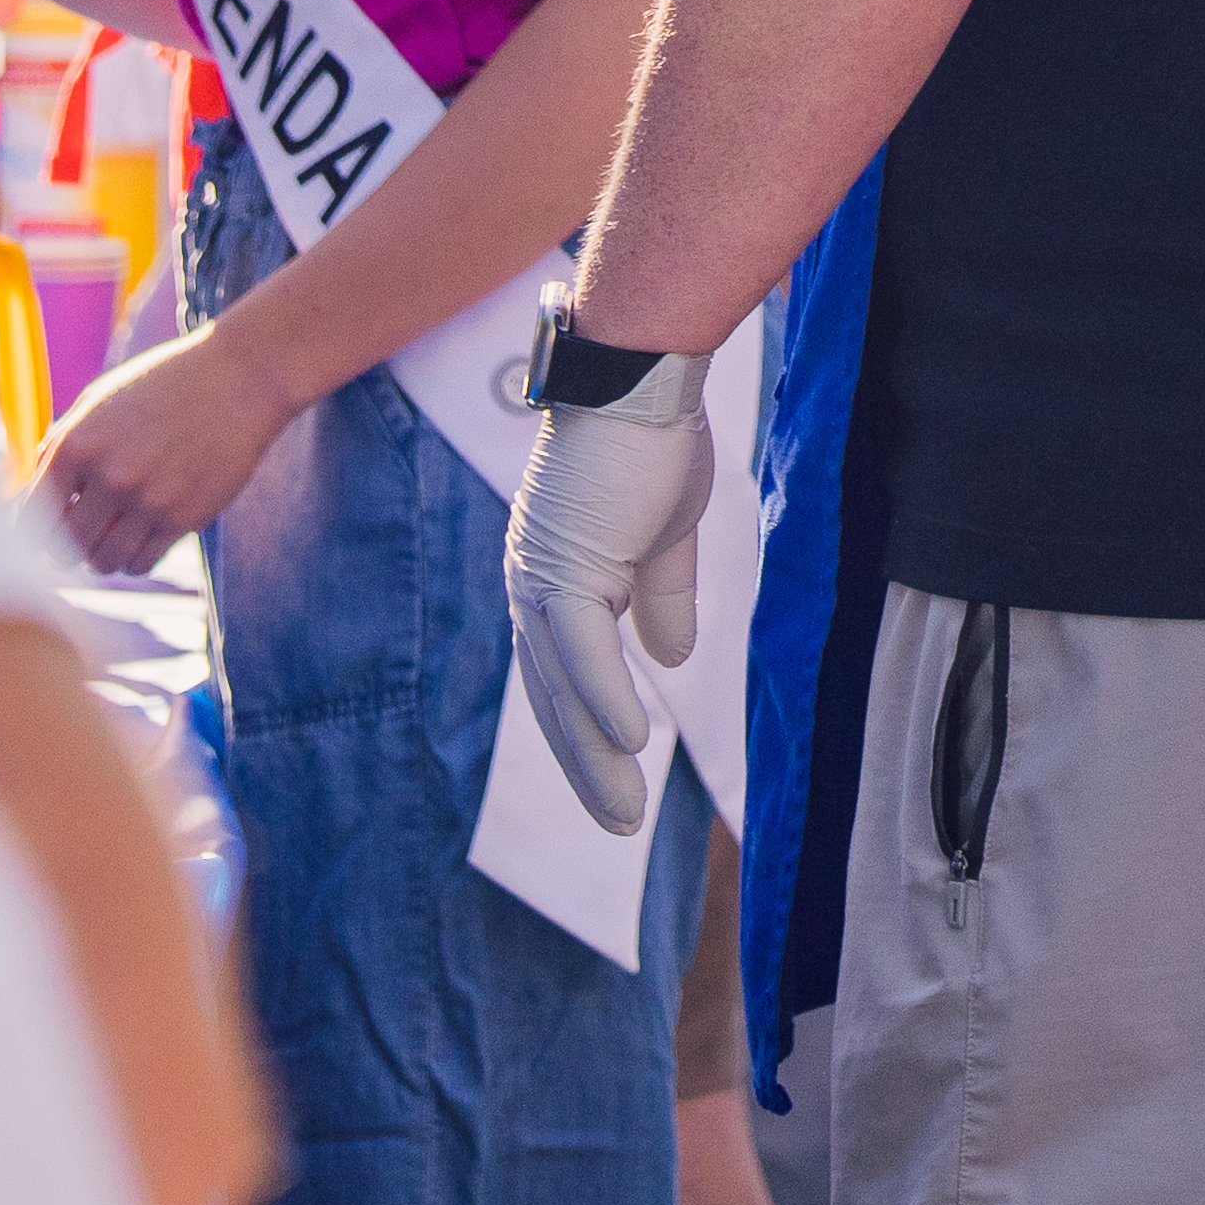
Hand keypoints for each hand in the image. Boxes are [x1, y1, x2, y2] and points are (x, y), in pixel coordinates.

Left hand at [42, 316, 298, 573]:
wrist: (238, 378)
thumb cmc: (161, 386)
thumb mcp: (98, 403)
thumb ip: (59, 447)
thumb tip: (24, 498)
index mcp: (76, 445)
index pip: (30, 516)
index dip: (32, 529)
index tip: (43, 531)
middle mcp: (108, 476)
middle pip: (64, 546)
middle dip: (67, 546)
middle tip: (82, 534)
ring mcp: (147, 500)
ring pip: (103, 562)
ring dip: (101, 555)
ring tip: (113, 535)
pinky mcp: (183, 518)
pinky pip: (142, 563)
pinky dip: (135, 557)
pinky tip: (142, 534)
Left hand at [504, 336, 718, 829]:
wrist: (642, 376)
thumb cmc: (651, 442)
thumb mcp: (665, 537)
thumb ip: (661, 600)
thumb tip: (670, 661)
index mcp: (555, 582)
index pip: (564, 679)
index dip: (588, 737)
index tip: (617, 786)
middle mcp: (534, 588)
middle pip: (555, 700)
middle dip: (586, 769)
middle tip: (619, 827)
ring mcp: (545, 578)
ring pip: (564, 690)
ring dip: (594, 757)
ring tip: (625, 814)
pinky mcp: (568, 565)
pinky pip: (583, 650)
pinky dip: (604, 700)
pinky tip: (633, 745)